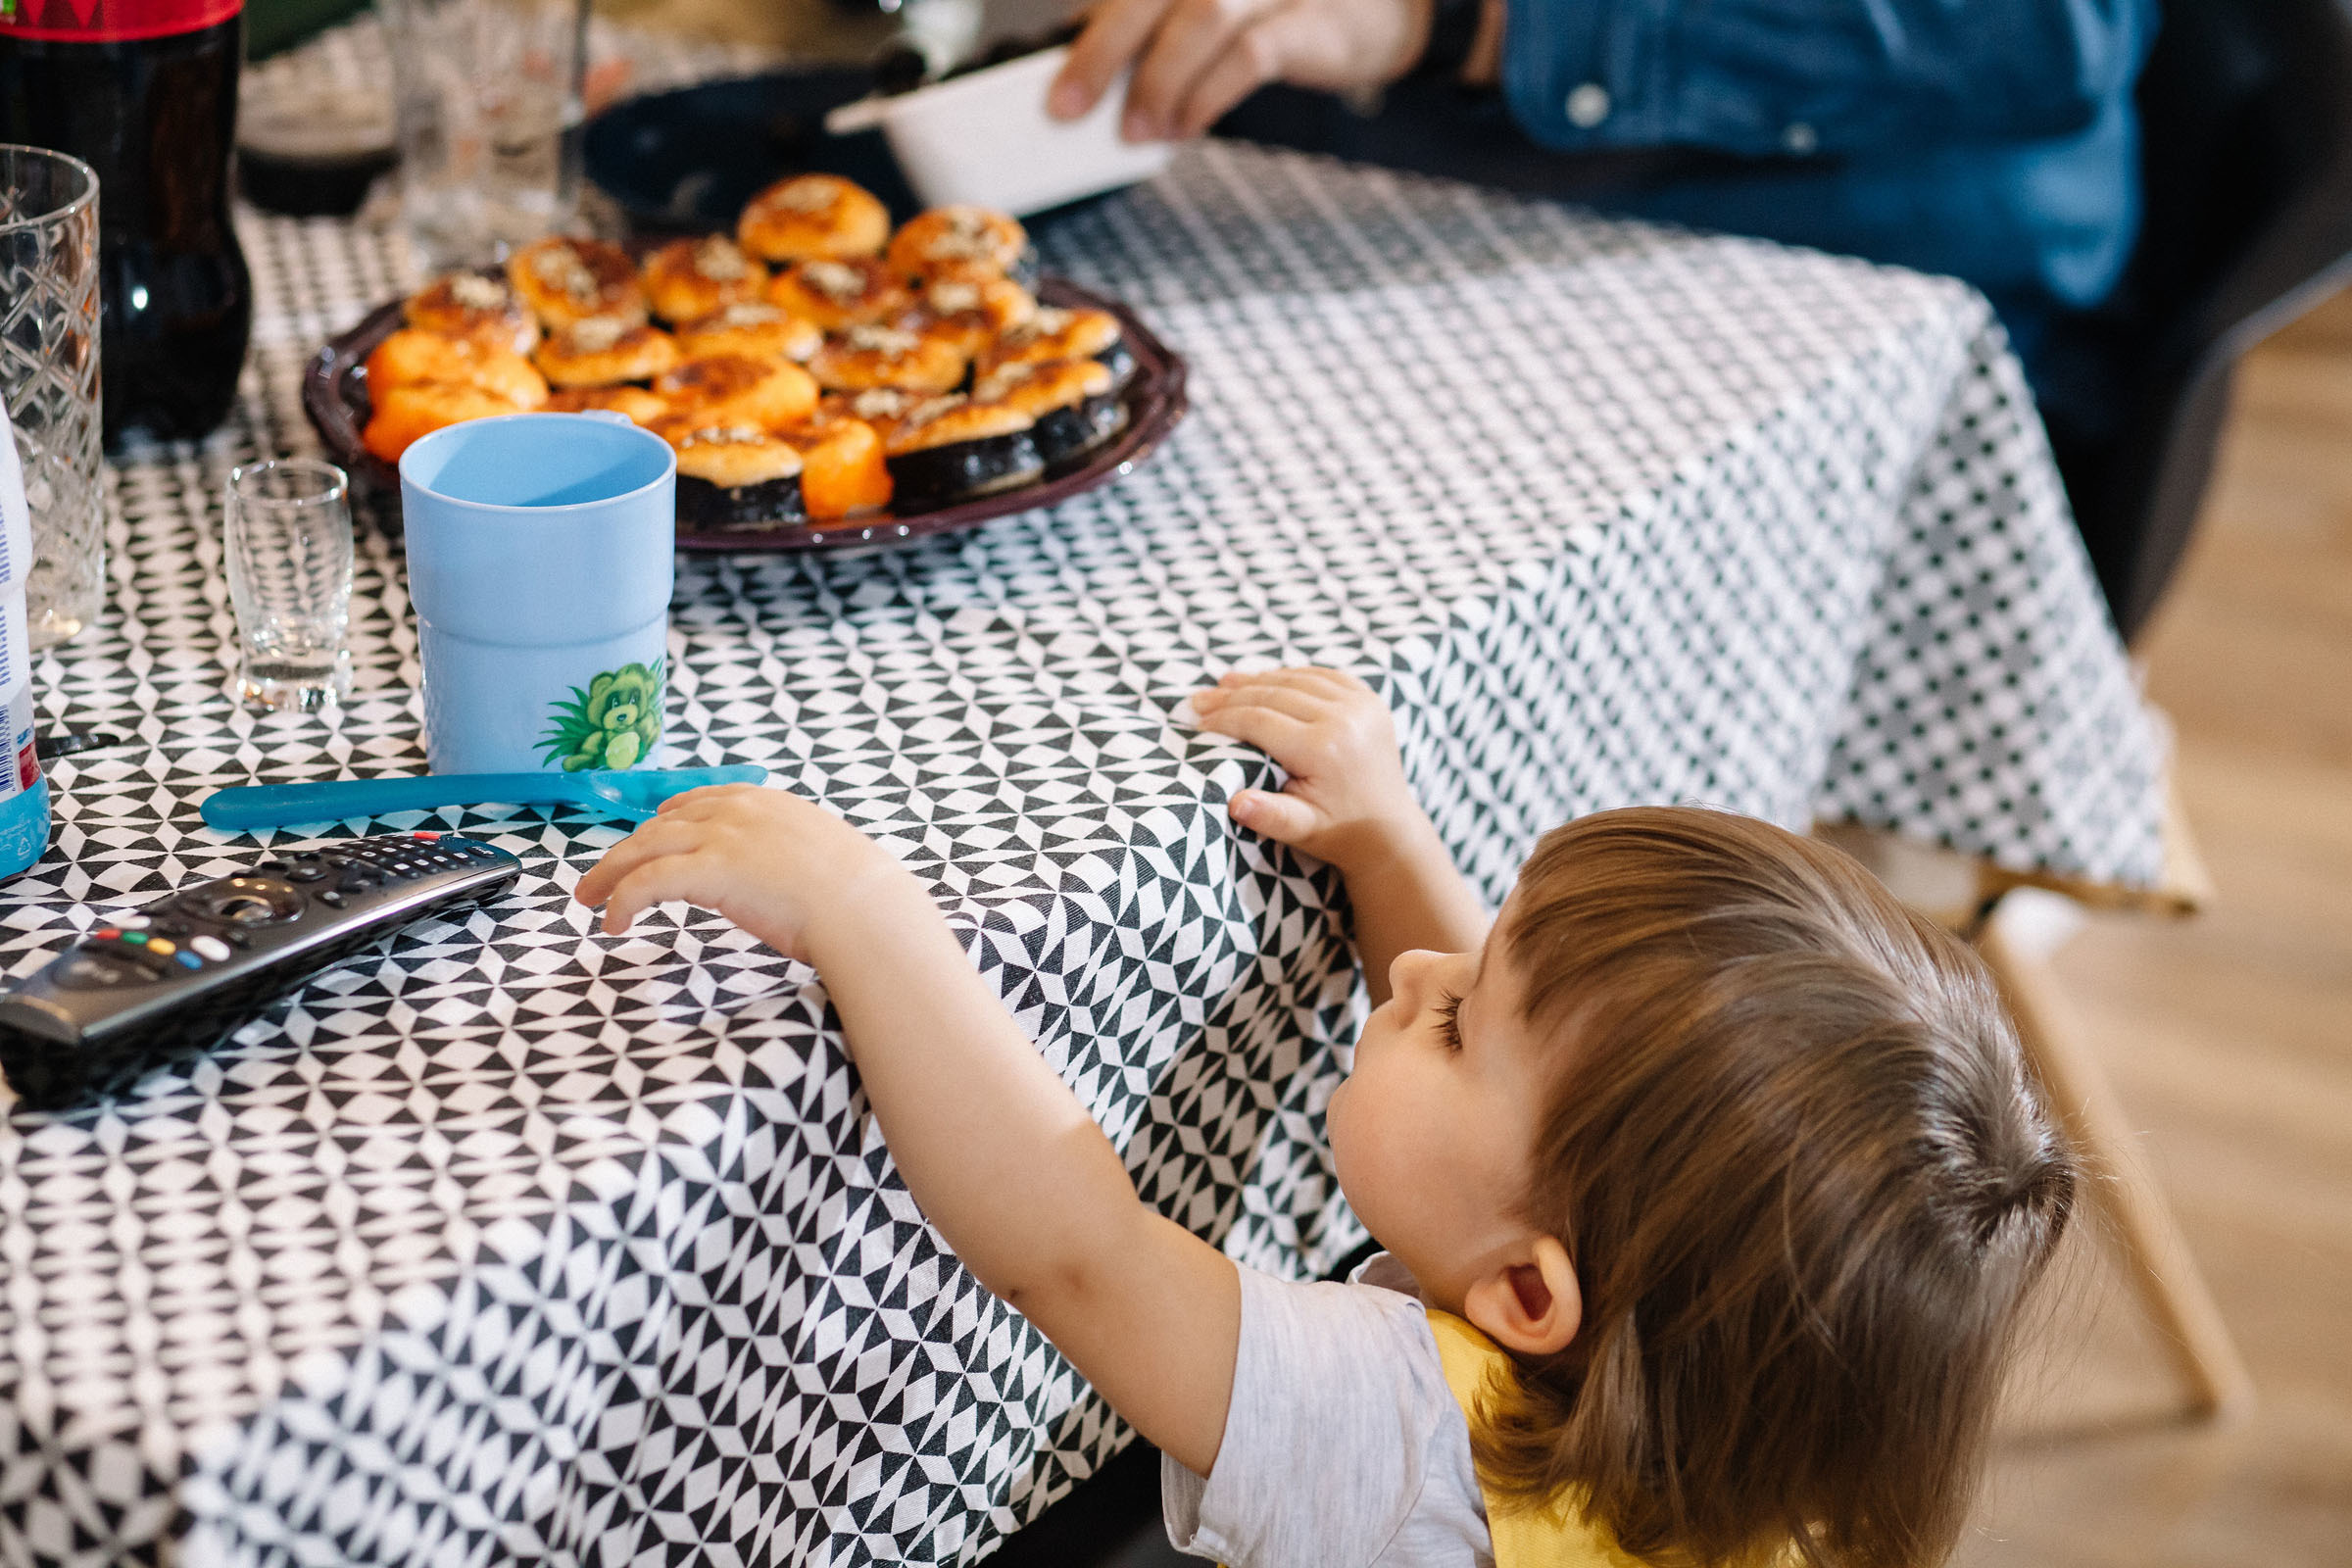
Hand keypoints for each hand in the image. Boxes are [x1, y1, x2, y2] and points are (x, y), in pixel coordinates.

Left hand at [572, 783, 915, 962]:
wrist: (866, 908)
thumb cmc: (857, 897)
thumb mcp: (822, 858)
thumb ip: (788, 855)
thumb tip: (780, 879)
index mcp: (766, 803)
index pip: (699, 802)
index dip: (665, 821)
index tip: (650, 836)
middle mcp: (737, 811)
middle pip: (660, 825)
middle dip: (623, 852)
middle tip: (597, 879)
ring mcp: (721, 837)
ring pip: (642, 848)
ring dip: (609, 875)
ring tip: (589, 900)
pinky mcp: (708, 869)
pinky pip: (646, 882)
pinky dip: (621, 901)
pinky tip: (613, 923)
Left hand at [1047, 0, 1434, 142]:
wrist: (1380, 11)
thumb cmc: (1278, 10)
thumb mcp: (1213, 7)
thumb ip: (1157, 24)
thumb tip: (1084, 66)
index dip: (1088, 28)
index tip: (1051, 81)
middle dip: (1101, 51)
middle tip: (1066, 109)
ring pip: (1201, 15)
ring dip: (1158, 81)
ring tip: (1134, 132)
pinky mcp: (1308, 20)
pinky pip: (1251, 55)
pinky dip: (1208, 95)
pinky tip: (1185, 128)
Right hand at [1190, 666, 1427, 872]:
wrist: (1388, 830)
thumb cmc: (1337, 832)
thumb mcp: (1301, 830)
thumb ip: (1269, 816)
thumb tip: (1234, 803)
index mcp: (1325, 748)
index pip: (1259, 721)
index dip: (1223, 719)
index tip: (1196, 722)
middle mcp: (1346, 718)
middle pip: (1274, 694)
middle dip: (1231, 697)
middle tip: (1198, 699)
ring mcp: (1362, 704)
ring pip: (1296, 679)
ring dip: (1257, 680)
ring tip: (1224, 683)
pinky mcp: (1370, 700)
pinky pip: (1323, 676)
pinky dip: (1292, 675)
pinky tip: (1267, 679)